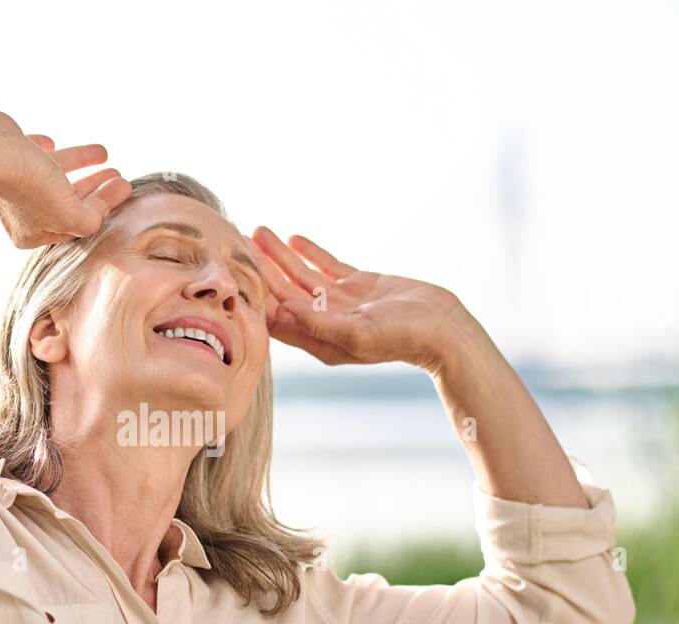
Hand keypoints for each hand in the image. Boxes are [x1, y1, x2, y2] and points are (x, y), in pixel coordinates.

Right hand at [0, 111, 131, 248]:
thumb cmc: (29, 186)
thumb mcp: (68, 215)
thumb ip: (89, 221)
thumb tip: (100, 213)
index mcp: (31, 234)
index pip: (75, 225)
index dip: (103, 206)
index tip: (125, 187)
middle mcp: (19, 212)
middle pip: (66, 201)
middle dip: (94, 188)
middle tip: (117, 174)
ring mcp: (11, 184)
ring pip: (53, 175)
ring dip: (80, 164)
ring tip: (103, 152)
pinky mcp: (5, 158)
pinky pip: (31, 156)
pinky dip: (45, 152)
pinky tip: (52, 143)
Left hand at [249, 225, 474, 374]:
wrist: (443, 328)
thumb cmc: (403, 337)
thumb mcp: (357, 334)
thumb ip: (319, 324)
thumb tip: (283, 310)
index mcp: (319, 339)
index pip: (276, 317)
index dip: (254, 294)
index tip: (235, 271)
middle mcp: (325, 322)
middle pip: (282, 292)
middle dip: (260, 268)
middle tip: (237, 241)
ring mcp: (341, 303)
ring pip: (301, 275)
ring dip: (279, 255)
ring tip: (259, 230)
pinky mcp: (359, 286)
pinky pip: (327, 266)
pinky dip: (310, 252)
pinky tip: (292, 238)